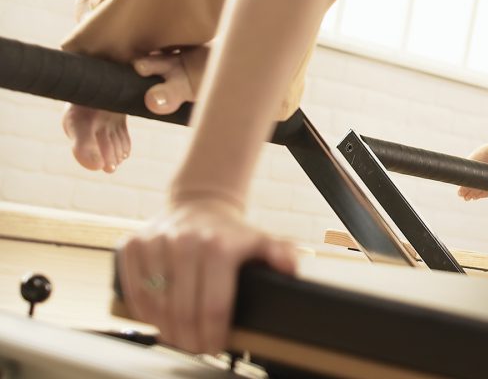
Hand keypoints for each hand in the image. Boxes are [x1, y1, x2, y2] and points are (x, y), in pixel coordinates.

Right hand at [116, 198, 296, 353]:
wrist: (200, 206)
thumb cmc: (233, 234)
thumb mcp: (263, 241)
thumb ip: (281, 255)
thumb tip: (288, 267)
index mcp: (217, 246)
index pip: (213, 307)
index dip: (213, 335)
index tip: (216, 347)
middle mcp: (184, 242)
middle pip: (183, 311)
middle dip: (190, 339)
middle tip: (197, 348)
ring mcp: (155, 242)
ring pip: (155, 305)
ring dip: (166, 330)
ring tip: (180, 339)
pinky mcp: (133, 244)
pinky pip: (133, 290)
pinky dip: (144, 313)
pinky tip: (158, 322)